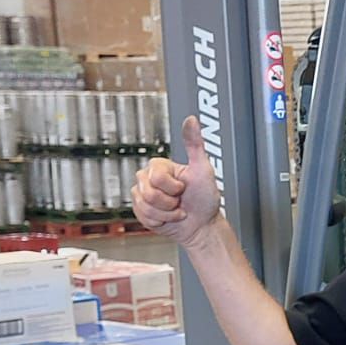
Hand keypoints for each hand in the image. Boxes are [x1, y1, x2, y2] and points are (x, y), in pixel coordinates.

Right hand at [131, 116, 221, 244]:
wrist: (201, 225)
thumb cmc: (205, 198)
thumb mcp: (203, 169)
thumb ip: (195, 143)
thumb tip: (191, 119)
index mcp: (161, 167)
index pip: (157, 178)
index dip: (173, 187)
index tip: (183, 187)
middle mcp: (149, 179)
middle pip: (148, 193)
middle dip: (169, 203)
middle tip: (179, 200)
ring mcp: (144, 194)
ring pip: (145, 206)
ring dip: (166, 213)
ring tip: (176, 209)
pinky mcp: (140, 210)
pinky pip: (143, 216)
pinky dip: (160, 221)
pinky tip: (168, 217)